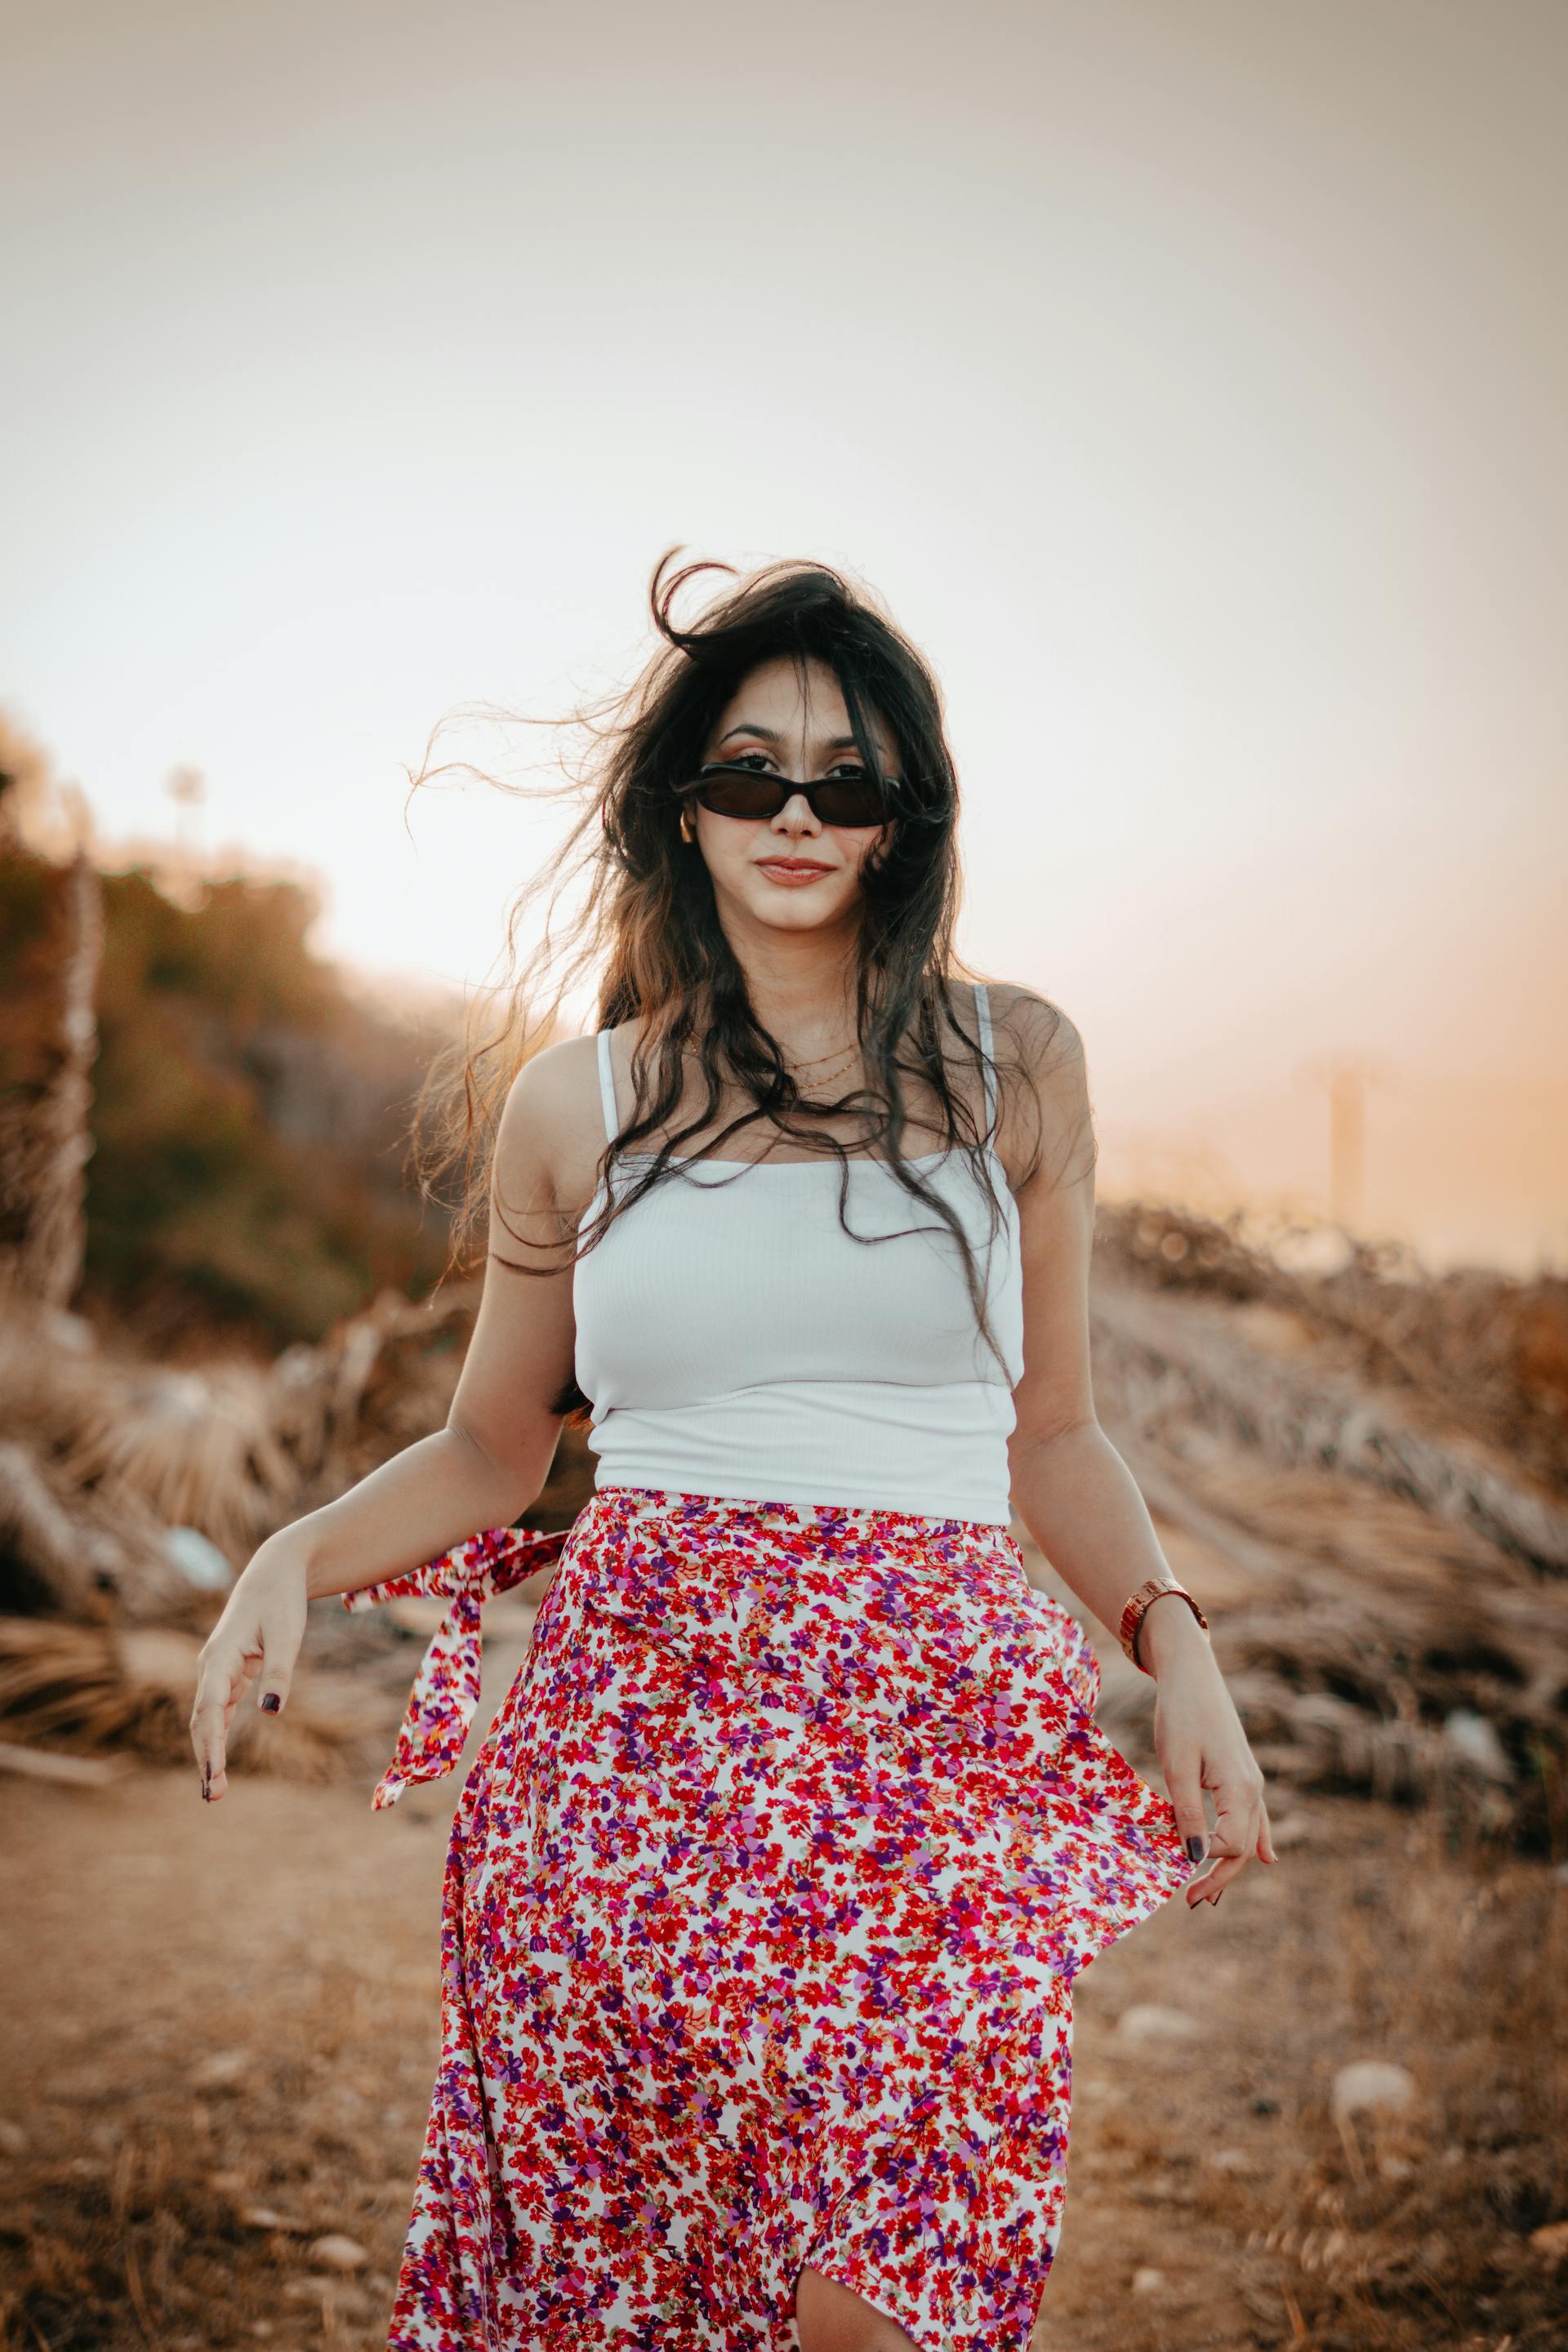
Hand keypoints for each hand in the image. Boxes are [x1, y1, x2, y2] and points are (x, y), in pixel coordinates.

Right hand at [189, 1536, 309, 1804]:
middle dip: (205, 1758)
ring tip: (215, 1791)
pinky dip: (217, 1738)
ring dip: (209, 1753)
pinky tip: (219, 1764)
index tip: (213, 1774)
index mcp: (220, 1657)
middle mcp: (211, 1667)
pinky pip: (218, 1713)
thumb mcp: (286, 1635)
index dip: (210, 1744)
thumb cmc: (281, 1601)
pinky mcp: (229, 1675)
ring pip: (207, 1720)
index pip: (210, 1709)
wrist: (275, 1572)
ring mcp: (217, 1673)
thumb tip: (271, 1709)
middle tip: (213, 1796)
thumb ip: (278, 1672)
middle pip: (201, 1721)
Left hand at [1143, 1604, 1276, 1908]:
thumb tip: (1192, 1856)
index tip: (1173, 1855)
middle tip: (1190, 1902)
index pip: (1230, 1843)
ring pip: (1247, 1835)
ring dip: (1230, 1865)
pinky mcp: (1241, 1773)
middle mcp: (1252, 1788)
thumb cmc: (1181, 1713)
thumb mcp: (1177, 1763)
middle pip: (1243, 1848)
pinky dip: (1256, 1840)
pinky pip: (1256, 1816)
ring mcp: (1250, 1781)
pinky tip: (1266, 1857)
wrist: (1191, 1672)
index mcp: (1240, 1788)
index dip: (1203, 1856)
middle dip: (1218, 1876)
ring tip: (1210, 1894)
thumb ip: (1187, 1811)